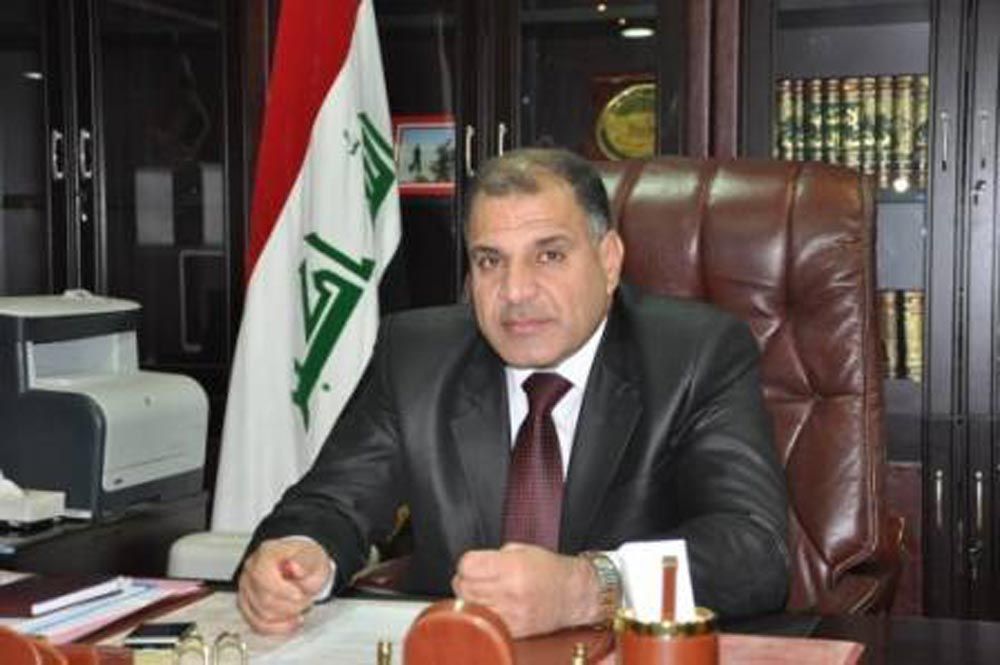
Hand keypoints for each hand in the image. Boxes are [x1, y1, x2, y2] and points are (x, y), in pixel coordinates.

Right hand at [237, 538, 331, 634]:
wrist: (300, 564)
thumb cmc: (304, 560)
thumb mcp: (313, 558)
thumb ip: (305, 565)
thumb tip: (294, 567)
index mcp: (265, 554)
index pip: (264, 575)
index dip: (283, 590)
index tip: (300, 595)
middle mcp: (251, 570)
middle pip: (264, 600)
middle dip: (291, 606)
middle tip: (307, 601)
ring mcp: (246, 589)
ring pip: (261, 616)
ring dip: (286, 617)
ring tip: (300, 608)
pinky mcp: (246, 606)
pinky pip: (257, 625)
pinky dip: (278, 628)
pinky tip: (291, 623)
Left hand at [451, 543, 600, 637]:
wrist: (574, 594)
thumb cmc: (550, 570)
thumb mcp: (522, 550)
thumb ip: (493, 556)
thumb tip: (470, 567)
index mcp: (512, 566)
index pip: (467, 566)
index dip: (465, 563)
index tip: (471, 564)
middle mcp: (510, 591)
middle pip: (465, 587)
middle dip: (464, 581)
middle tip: (475, 578)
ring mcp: (512, 613)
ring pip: (471, 607)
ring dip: (471, 599)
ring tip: (483, 592)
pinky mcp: (515, 630)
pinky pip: (485, 623)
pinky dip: (483, 615)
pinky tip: (491, 606)